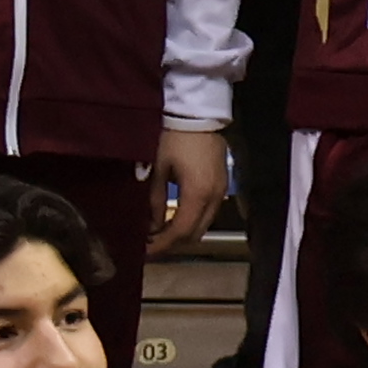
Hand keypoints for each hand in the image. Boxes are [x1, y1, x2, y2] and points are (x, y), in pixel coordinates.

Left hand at [151, 120, 229, 255]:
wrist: (198, 114)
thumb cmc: (173, 138)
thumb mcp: (157, 168)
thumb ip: (154, 200)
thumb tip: (150, 226)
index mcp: (198, 194)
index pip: (181, 231)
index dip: (162, 245)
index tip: (144, 253)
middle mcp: (215, 197)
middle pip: (195, 233)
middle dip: (172, 244)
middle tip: (149, 246)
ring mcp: (222, 191)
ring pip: (204, 225)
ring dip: (183, 233)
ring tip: (159, 234)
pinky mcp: (223, 185)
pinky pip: (209, 213)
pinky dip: (192, 221)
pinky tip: (175, 218)